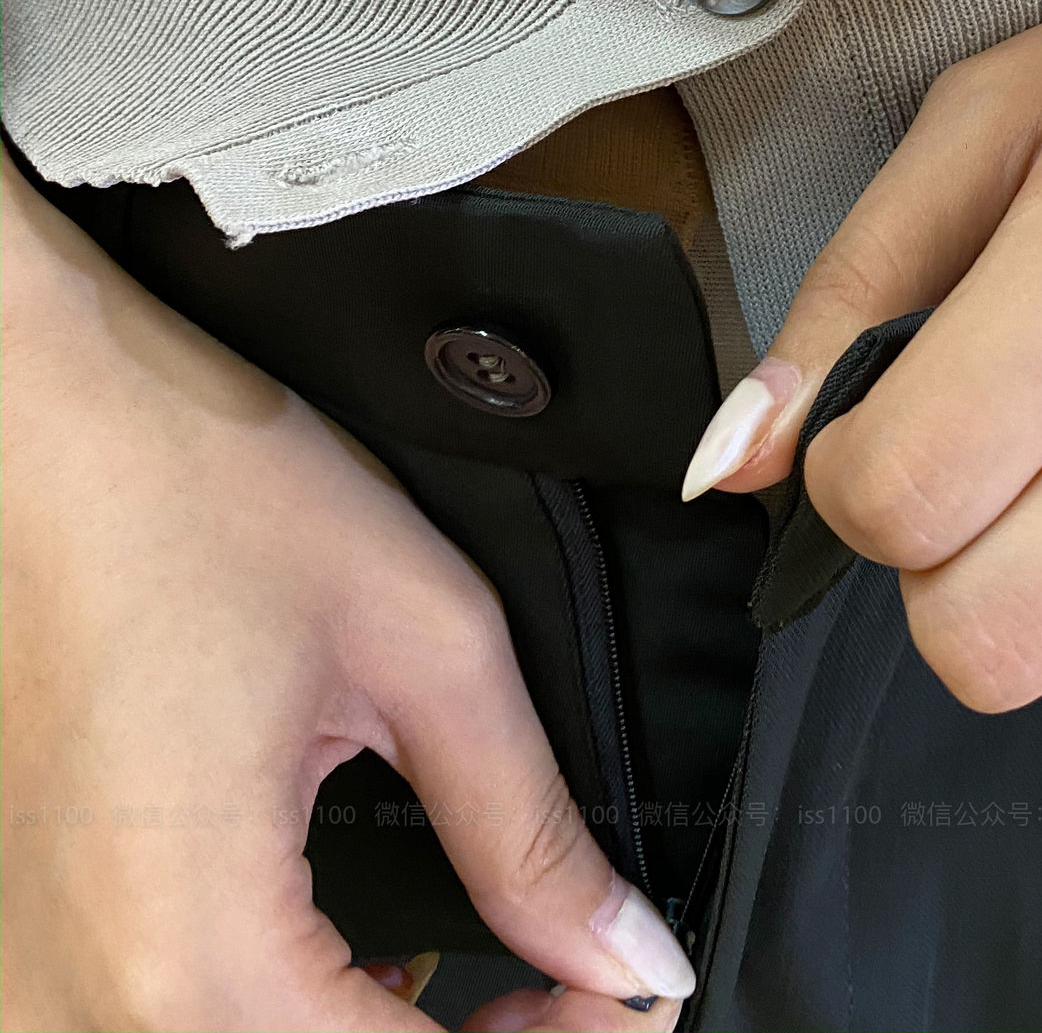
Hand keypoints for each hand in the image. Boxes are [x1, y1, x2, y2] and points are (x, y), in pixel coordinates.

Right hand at [0, 153, 694, 1032]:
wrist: (45, 416)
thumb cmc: (209, 492)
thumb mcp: (423, 645)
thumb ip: (526, 827)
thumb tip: (633, 959)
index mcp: (190, 950)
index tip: (630, 987)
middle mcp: (84, 1004)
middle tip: (575, 973)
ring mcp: (33, 981)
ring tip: (495, 967)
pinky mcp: (23, 943)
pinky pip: (175, 1022)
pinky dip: (285, 1012)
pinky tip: (372, 955)